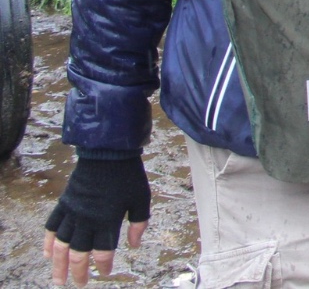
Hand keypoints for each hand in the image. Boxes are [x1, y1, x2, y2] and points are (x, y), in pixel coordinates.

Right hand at [42, 155, 149, 287]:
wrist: (107, 152)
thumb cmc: (128, 175)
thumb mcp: (142, 199)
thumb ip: (139, 224)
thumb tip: (134, 245)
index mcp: (107, 220)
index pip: (104, 251)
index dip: (104, 265)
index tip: (105, 273)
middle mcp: (87, 220)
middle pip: (79, 253)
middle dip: (79, 271)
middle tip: (78, 284)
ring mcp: (73, 212)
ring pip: (61, 244)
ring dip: (58, 264)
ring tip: (58, 279)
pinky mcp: (64, 203)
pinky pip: (52, 226)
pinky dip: (48, 242)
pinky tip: (47, 255)